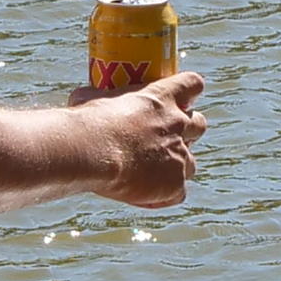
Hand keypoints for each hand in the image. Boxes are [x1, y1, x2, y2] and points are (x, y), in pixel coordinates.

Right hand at [90, 70, 206, 209]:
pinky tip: (144, 196)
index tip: (180, 96)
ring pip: (191, 163)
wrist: (92, 152)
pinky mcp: (175, 184)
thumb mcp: (90, 98)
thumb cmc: (88, 122)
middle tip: (166, 137)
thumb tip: (81, 97)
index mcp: (162, 97)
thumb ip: (96, 97)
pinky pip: (178, 193)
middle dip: (188, 131)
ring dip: (176, 166)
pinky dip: (163, 195)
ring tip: (151, 173)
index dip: (189, 90)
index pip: (192, 84)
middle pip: (199, 124)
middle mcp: (178, 124)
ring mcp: (179, 155)